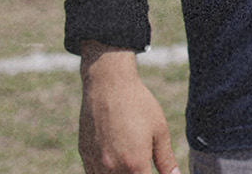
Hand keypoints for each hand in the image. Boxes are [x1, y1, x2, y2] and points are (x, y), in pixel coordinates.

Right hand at [78, 42, 179, 173]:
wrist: (108, 86)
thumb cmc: (139, 105)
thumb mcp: (159, 130)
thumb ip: (166, 159)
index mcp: (134, 164)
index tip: (152, 169)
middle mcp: (112, 169)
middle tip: (144, 164)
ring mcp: (95, 164)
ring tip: (131, 160)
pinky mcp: (85, 156)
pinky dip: (106, 172)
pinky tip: (117, 162)